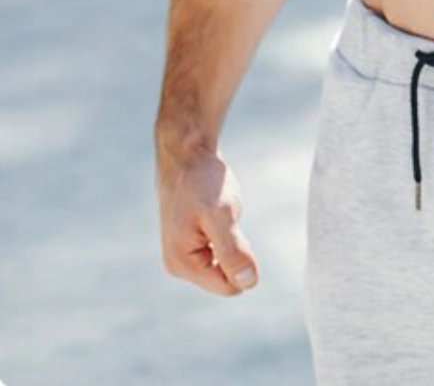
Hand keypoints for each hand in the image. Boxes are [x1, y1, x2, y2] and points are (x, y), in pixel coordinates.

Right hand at [157, 142, 258, 296]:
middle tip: (224, 219)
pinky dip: (225, 232)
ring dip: (231, 239)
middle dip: (236, 250)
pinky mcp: (190, 240)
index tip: (234, 228)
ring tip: (217, 213)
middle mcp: (179, 265)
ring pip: (224, 262)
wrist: (187, 153)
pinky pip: (219, 249)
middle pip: (227, 276)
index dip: (244, 261)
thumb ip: (233, 251)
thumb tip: (249, 283)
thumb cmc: (202, 182)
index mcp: (183, 265)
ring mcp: (182, 253)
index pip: (230, 287)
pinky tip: (214, 211)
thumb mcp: (222, 215)